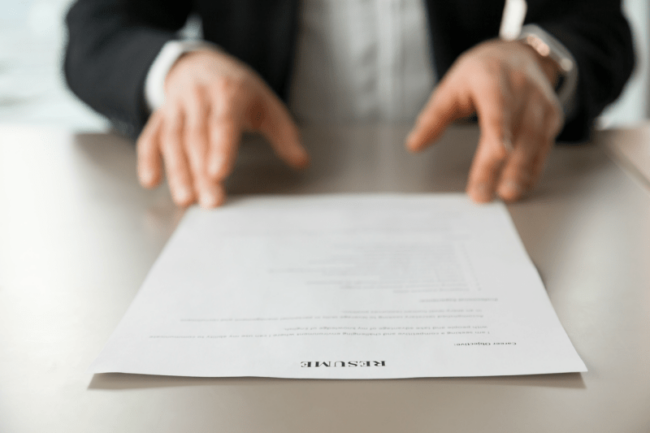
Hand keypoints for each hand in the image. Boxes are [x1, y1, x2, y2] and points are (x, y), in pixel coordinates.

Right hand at [137, 49, 308, 207]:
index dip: (220, 149)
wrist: (201, 63)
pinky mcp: (161, 116)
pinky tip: (151, 181)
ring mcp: (176, 107)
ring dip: (177, 171)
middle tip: (210, 200)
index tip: (219, 174)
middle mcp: (198, 97)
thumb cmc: (237, 88)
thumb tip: (301, 161)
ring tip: (185, 198)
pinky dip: (148, 159)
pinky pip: (151, 137)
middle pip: (197, 137)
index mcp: (228, 92)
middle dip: (201, 172)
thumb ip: (284, 134)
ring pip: (172, 140)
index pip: (223, 123)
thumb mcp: (265, 103)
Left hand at [406, 39, 563, 202]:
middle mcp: (522, 91)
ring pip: (532, 143)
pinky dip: (532, 169)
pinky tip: (520, 186)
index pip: (497, 108)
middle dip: (497, 166)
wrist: (519, 55)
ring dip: (519, 173)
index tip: (499, 153)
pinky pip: (543, 148)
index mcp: (492, 80)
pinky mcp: (551, 118)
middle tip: (482, 195)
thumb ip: (433, 117)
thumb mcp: (452, 87)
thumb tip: (414, 145)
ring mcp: (540, 104)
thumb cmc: (482, 73)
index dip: (499, 132)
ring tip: (505, 194)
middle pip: (513, 133)